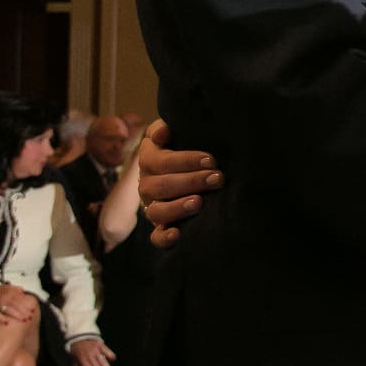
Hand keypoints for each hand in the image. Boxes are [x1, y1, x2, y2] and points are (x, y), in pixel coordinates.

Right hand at [0, 285, 37, 324]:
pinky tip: (7, 323)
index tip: (33, 310)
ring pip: (9, 310)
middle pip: (17, 305)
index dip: (27, 305)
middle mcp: (4, 297)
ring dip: (17, 315)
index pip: (21, 299)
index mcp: (9, 291)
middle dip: (25, 312)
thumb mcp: (6, 287)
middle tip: (30, 317)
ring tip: (24, 320)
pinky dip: (2, 319)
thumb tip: (24, 292)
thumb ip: (16, 289)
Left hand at [71, 338, 116, 365]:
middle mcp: (89, 355)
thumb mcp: (73, 361)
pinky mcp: (100, 344)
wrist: (79, 338)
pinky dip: (110, 354)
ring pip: (102, 359)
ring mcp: (95, 349)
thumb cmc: (77, 352)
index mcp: (81, 359)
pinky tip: (113, 359)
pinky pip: (106, 350)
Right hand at [136, 118, 223, 248]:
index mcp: (149, 159)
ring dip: (177, 208)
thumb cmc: (189, 144)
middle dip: (191, 181)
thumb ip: (167, 127)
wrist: (196, 167)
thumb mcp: (179, 131)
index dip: (184, 161)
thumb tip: (163, 133)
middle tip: (217, 178)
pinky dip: (164, 238)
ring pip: (156, 211)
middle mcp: (147, 184)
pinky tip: (178, 234)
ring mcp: (153, 206)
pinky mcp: (162, 226)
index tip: (211, 160)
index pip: (159, 161)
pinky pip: (156, 237)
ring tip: (199, 202)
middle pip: (160, 186)